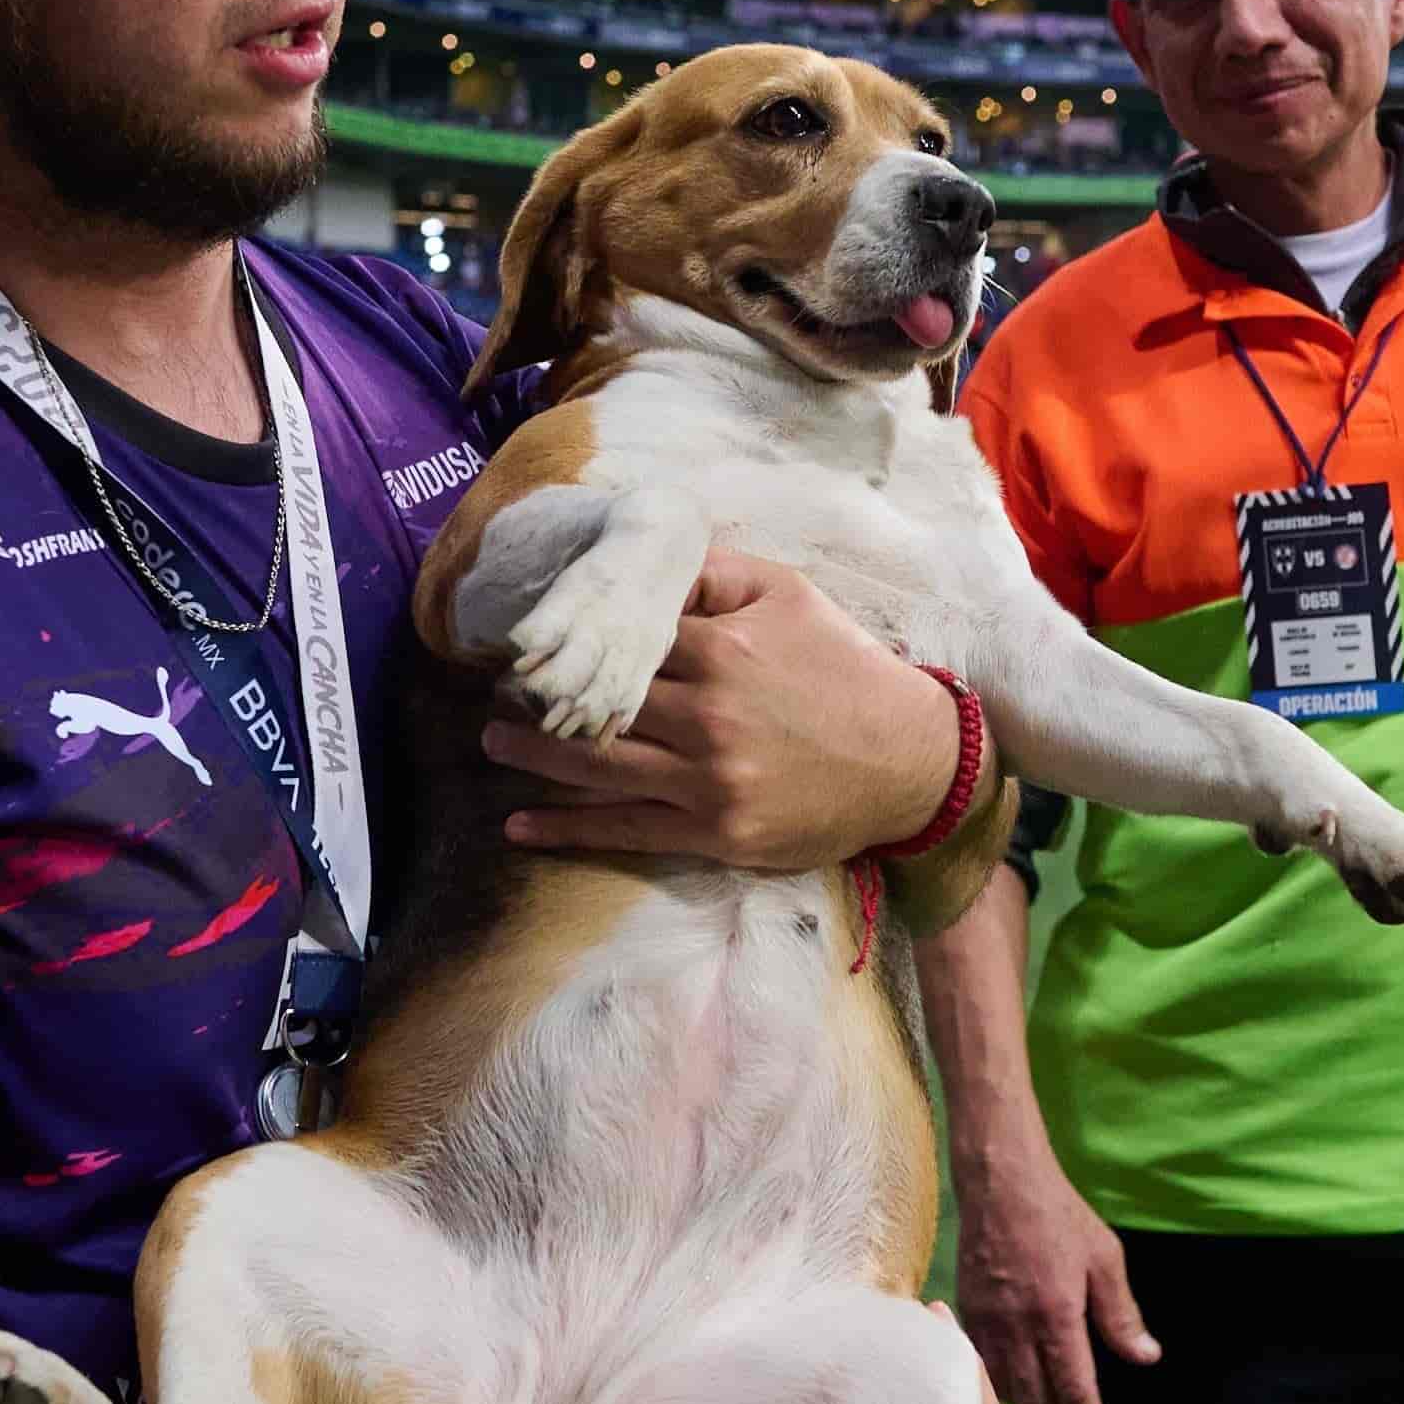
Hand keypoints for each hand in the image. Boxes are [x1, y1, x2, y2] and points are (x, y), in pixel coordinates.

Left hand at [484, 551, 958, 870]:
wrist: (910, 760)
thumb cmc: (845, 670)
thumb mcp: (789, 595)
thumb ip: (713, 576)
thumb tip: (646, 570)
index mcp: (721, 651)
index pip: (623, 640)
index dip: (571, 641)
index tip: (529, 641)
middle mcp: (706, 716)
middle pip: (596, 706)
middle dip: (536, 699)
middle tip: (495, 694)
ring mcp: (709, 781)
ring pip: (597, 767)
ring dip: (533, 757)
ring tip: (494, 745)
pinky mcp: (716, 833)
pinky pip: (626, 829)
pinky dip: (567, 830)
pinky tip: (521, 827)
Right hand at [952, 1146, 1157, 1403]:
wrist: (999, 1182)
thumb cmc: (1059, 1215)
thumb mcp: (1104, 1258)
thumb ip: (1122, 1314)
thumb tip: (1146, 1357)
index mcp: (1057, 1314)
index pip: (1074, 1386)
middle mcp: (1018, 1326)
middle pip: (1036, 1396)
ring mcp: (987, 1320)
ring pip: (1004, 1385)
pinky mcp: (967, 1310)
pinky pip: (981, 1364)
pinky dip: (998, 1386)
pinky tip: (1010, 1392)